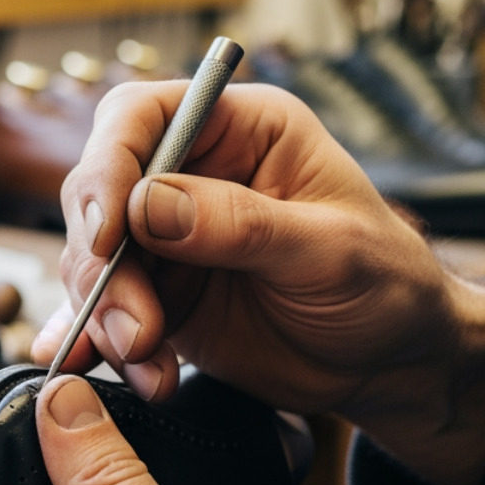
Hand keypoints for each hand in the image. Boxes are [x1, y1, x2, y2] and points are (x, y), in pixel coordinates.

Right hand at [34, 81, 484, 484]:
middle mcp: (192, 174)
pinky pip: (104, 312)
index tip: (107, 231)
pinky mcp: (159, 296)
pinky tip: (114, 368)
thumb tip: (147, 205)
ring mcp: (168, 239)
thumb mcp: (331, 250)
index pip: (142, 115)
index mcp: (241, 129)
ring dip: (106, 314)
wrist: (392, 365)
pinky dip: (101, 343)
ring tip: (148, 358)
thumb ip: (242, 224)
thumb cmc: (388, 287)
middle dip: (102, 263)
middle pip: (99, 193)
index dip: (108, 165)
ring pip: (92, 260)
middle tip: (136, 325)